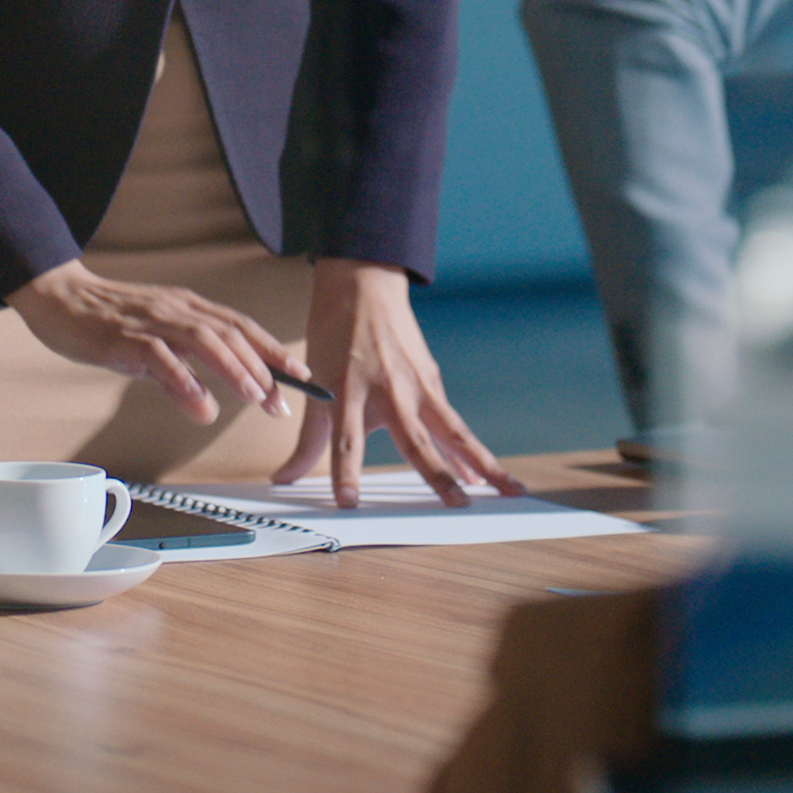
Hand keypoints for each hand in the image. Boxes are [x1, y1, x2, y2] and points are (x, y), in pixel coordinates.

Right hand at [6, 258, 297, 424]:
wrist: (58, 297)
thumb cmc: (107, 321)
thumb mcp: (153, 347)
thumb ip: (182, 374)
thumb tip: (209, 406)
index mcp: (187, 308)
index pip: (241, 327)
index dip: (273, 351)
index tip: (300, 376)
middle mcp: (176, 310)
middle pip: (231, 334)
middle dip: (262, 367)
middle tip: (283, 401)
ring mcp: (152, 321)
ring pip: (204, 340)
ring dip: (234, 368)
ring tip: (255, 396)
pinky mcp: (125, 337)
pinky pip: (159, 357)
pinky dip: (182, 379)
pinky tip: (199, 401)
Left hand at [272, 259, 526, 508]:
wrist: (363, 286)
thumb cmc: (333, 336)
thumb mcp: (314, 384)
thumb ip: (308, 440)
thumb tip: (285, 480)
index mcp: (347, 388)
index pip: (345, 438)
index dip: (345, 471)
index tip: (348, 502)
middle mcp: (387, 388)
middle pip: (415, 438)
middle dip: (437, 474)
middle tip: (456, 505)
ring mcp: (416, 384)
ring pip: (453, 430)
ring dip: (481, 462)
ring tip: (508, 490)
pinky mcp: (432, 380)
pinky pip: (452, 422)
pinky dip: (468, 450)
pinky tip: (484, 476)